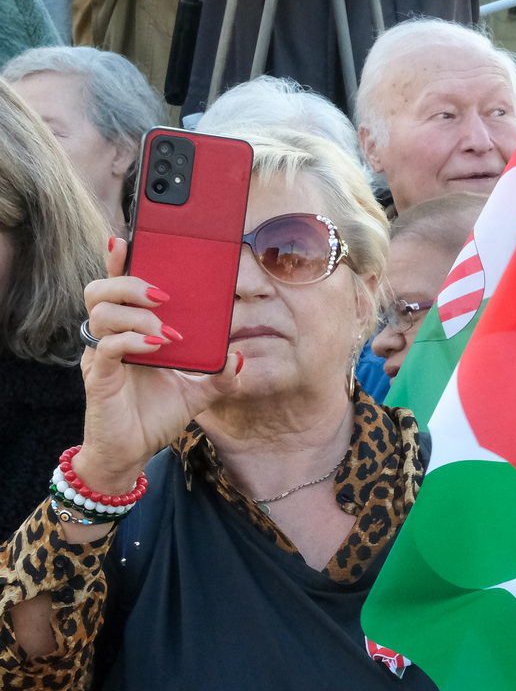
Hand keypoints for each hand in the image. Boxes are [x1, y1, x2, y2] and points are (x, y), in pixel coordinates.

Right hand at [74, 237, 247, 496]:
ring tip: (168, 330)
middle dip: (131, 281)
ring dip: (137, 312)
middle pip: (100, 288)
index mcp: (130, 330)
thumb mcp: (198, 392)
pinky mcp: (99, 377)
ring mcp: (101, 356)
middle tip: (166, 294)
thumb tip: (240, 355)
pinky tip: (158, 346)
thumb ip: (219, 374)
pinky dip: (133, 340)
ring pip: (100, 311)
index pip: (118, 285)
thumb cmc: (156, 414)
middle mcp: (110, 336)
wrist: (133, 451)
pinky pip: (107, 346)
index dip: (119, 260)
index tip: (130, 239)